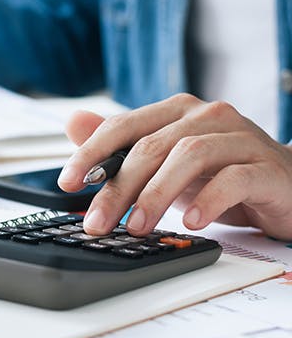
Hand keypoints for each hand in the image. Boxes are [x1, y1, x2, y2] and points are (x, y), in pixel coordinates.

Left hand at [57, 93, 291, 240]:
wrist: (285, 185)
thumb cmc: (218, 172)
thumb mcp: (163, 162)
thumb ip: (120, 144)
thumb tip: (73, 123)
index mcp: (176, 111)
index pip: (123, 125)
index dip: (91, 153)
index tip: (66, 183)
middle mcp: (207, 116)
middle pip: (150, 147)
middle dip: (118, 187)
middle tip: (97, 222)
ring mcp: (239, 138)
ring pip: (188, 156)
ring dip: (156, 195)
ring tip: (137, 226)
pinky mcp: (265, 167)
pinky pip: (232, 179)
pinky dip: (207, 201)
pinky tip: (190, 222)